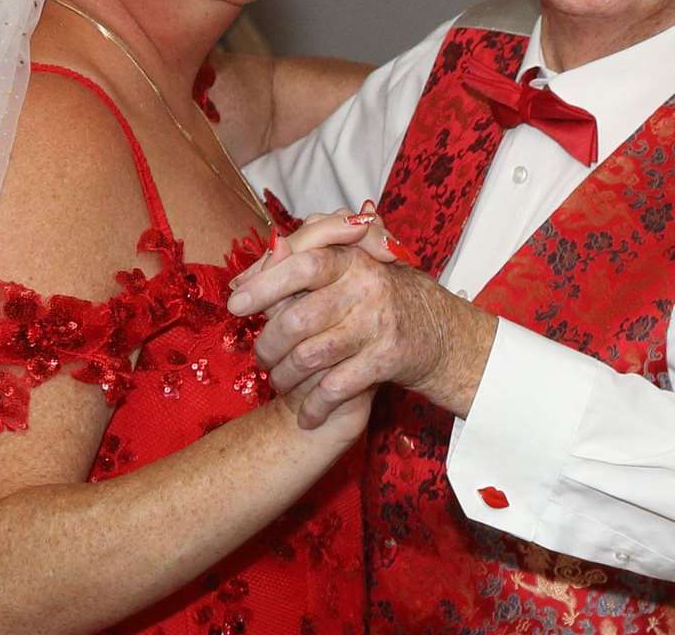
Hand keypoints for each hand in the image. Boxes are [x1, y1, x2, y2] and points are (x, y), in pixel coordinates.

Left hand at [229, 212, 497, 427]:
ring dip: (285, 377)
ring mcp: (378, 324)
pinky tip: (305, 414)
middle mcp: (367, 287)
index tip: (235, 304)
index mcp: (352, 259)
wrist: (439, 332)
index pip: (303, 264)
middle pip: (298, 318)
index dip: (264, 284)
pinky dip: (314, 406)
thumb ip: (298, 265)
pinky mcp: (387, 359)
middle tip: (261, 357)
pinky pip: (335, 387)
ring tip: (279, 381)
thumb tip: (242, 279)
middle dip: (267, 345)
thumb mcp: (348, 268)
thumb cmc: (377, 296)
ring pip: (310, 356)